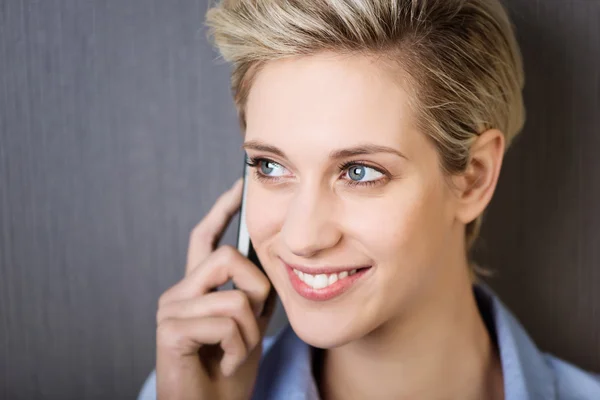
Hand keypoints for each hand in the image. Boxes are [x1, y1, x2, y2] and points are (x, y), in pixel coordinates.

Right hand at [156, 178, 274, 399]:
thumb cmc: (229, 369)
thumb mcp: (251, 325)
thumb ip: (254, 294)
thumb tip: (272, 260)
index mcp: (197, 287)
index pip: (205, 237)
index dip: (222, 210)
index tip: (239, 185)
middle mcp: (179, 292)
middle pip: (228, 257)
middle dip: (256, 290)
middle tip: (252, 324)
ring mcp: (171, 309)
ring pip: (234, 296)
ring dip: (250, 331)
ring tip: (236, 352)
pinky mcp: (170, 330)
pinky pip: (225, 323)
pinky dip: (238, 349)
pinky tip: (225, 364)